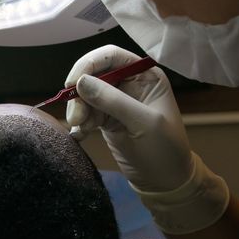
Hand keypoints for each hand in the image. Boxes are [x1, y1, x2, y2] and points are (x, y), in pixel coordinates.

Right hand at [66, 45, 228, 232]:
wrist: (165, 183)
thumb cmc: (165, 150)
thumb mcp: (143, 123)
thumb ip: (113, 101)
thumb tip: (81, 82)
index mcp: (145, 75)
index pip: (111, 56)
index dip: (89, 64)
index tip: (72, 83)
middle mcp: (129, 83)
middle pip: (93, 74)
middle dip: (80, 93)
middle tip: (75, 117)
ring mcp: (116, 102)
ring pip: (85, 95)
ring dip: (78, 111)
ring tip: (80, 129)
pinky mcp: (106, 120)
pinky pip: (85, 113)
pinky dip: (79, 123)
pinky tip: (80, 135)